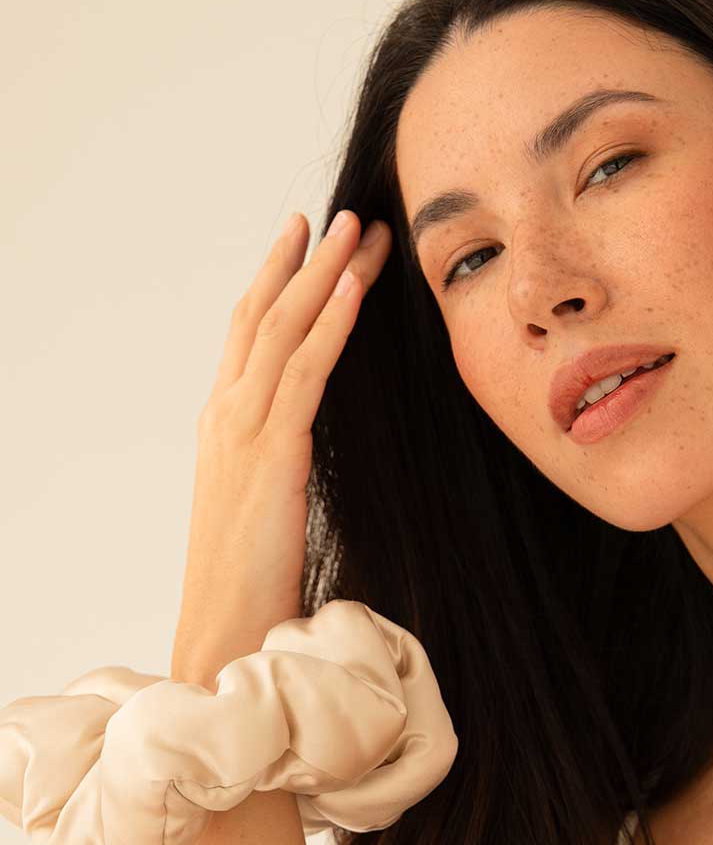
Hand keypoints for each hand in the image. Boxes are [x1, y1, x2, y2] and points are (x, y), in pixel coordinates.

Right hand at [170, 210, 391, 685]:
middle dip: (304, 260)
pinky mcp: (272, 455)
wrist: (225, 630)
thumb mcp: (262, 502)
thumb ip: (277, 458)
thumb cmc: (250, 577)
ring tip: (358, 229)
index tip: (306, 241)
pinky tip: (354, 290)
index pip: (248, 334)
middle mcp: (226, 415)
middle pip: (264, 316)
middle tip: (340, 214)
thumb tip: (305, 436)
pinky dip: (329, 326)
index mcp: (223, 425)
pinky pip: (304, 375)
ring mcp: (242, 431)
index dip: (276, 282)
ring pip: (283, 331)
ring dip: (324, 274)